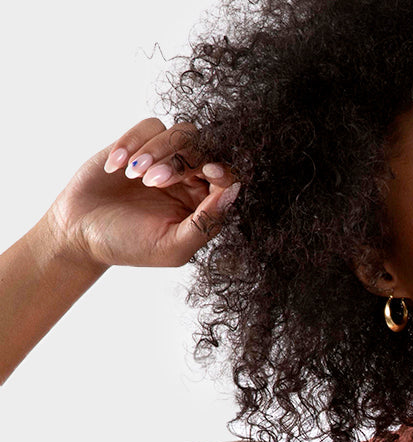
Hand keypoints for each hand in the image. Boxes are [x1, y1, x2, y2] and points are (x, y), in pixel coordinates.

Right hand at [37, 117, 242, 271]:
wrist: (81, 232)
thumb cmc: (129, 246)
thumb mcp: (172, 246)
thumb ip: (206, 223)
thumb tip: (233, 191)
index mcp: (205, 206)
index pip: (226, 179)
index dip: (223, 171)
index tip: (209, 172)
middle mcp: (191, 180)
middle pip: (204, 151)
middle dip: (181, 162)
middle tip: (152, 181)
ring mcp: (166, 158)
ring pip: (180, 133)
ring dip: (157, 150)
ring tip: (133, 176)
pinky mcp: (141, 142)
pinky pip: (150, 126)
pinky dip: (133, 142)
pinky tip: (115, 167)